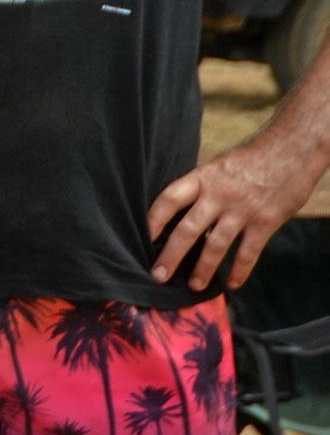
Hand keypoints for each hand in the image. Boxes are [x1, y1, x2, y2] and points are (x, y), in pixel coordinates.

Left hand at [146, 134, 319, 289]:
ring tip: (193, 286)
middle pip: (188, 229)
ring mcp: (242, 210)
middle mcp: (219, 195)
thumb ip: (200, 187)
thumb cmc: (251, 158)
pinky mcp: (266, 222)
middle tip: (158, 275)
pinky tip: (233, 284)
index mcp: (202, 178)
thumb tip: (178, 211)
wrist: (293, 148)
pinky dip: (240, 270)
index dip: (152, 220)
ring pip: (216, 245)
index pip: (169, 200)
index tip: (141, 240)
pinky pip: (248, 252)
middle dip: (171, 255)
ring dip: (203, 269)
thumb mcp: (218, 165)